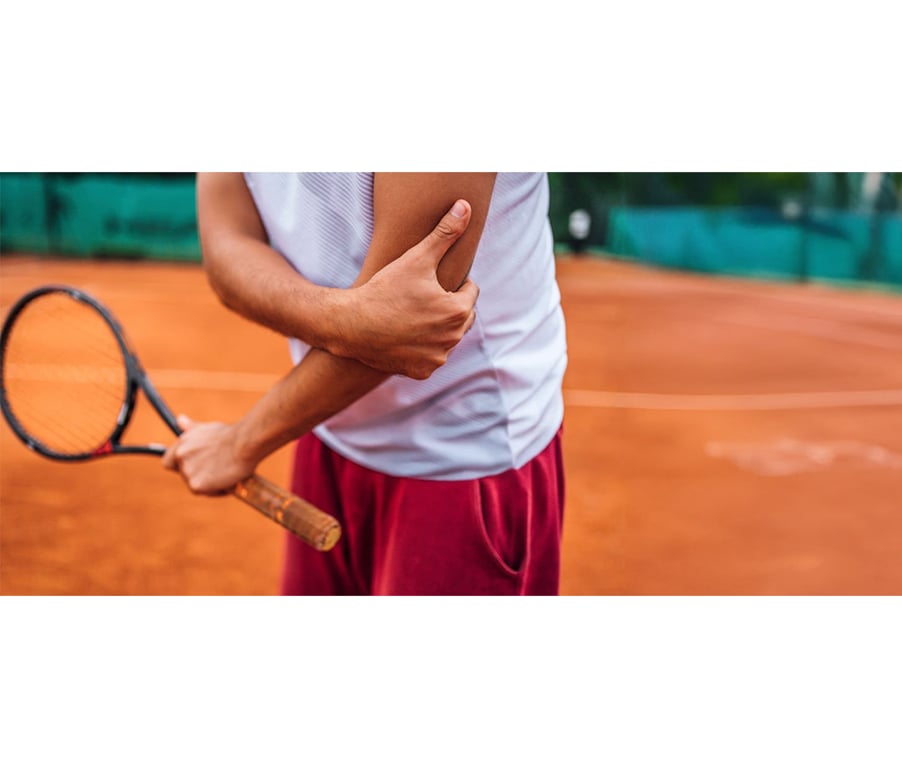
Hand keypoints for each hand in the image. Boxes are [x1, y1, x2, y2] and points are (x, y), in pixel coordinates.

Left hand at [161, 415, 256, 494]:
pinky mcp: (195, 485)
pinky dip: (219, 490)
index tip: (195, 467)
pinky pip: (208, 493)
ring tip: (228, 474)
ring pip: (197, 485)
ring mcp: (186, 471)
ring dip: (211, 483)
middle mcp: (180, 456)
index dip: (180, 466)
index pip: (168, 461)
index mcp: (182, 443)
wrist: (244, 443)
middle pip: (185, 475)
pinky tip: (230, 481)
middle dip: (200, 475)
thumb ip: (191, 429)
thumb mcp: (208, 429)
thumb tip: (180, 420)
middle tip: (218, 471)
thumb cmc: (231, 435)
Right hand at [332, 200, 479, 378]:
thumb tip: (466, 206)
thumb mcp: (417, 257)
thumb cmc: (385, 288)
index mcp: (459, 311)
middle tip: (421, 298)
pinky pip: (431, 356)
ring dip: (438, 328)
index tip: (430, 282)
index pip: (470, 291)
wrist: (351, 324)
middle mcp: (453, 339)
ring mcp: (438, 358)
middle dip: (448, 306)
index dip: (451, 284)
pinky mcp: (422, 371)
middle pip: (462, 316)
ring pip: (447, 337)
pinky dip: (422, 348)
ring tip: (412, 316)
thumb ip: (445, 233)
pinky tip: (404, 336)